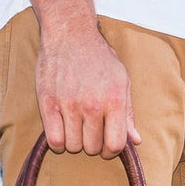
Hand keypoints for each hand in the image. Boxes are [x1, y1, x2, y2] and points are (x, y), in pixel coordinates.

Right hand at [35, 25, 140, 158]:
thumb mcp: (122, 81)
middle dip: (93, 144)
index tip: (106, 147)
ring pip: (73, 146)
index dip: (112, 151)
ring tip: (75, 128)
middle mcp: (92, 105)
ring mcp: (69, 105)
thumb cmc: (99, 58)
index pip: (115, 144)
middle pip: (93, 147)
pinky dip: (58, 142)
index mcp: (114, 100)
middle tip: (89, 131)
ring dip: (75, 142)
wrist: (70, 33)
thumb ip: (128, 114)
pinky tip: (62, 131)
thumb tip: (136, 141)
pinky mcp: (48, 104)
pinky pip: (54, 140)